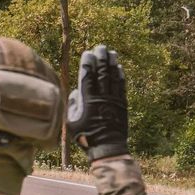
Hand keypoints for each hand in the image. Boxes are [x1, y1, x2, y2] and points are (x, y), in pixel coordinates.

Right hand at [66, 44, 128, 160]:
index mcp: (88, 102)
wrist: (107, 147)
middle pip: (102, 74)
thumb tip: (75, 92)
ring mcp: (113, 101)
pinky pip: (121, 87)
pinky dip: (120, 76)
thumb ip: (72, 105)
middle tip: (100, 47)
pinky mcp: (122, 105)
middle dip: (101, 59)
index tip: (87, 53)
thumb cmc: (86, 136)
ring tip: (111, 52)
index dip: (88, 64)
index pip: (88, 78)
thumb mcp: (71, 122)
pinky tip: (119, 68)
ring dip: (112, 64)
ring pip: (113, 78)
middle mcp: (102, 98)